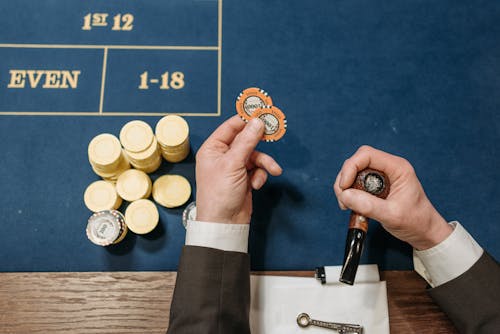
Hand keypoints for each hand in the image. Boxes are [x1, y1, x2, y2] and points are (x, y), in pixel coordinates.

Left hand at [195, 116, 281, 224]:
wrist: (224, 223)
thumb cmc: (219, 194)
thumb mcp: (233, 164)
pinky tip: (256, 185)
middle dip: (259, 143)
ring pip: (255, 156)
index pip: (231, 127)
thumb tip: (257, 122)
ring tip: (272, 170)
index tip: (263, 114)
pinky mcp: (244, 178)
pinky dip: (260, 176)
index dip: (247, 120)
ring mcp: (234, 167)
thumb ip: (247, 141)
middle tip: (274, 133)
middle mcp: (222, 156)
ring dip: (264, 163)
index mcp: (213, 148)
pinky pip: (257, 169)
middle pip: (246, 140)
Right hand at [333, 145, 452, 249]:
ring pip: (354, 172)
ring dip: (346, 188)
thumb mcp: (392, 215)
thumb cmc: (416, 222)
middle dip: (345, 179)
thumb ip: (368, 205)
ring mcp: (382, 176)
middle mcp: (389, 168)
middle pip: (357, 162)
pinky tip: (351, 205)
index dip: (351, 167)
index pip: (367, 155)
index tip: (344, 186)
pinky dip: (349, 193)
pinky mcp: (376, 186)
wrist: (425, 232)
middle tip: (343, 199)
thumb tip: (345, 195)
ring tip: (347, 205)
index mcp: (397, 168)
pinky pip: (356, 183)